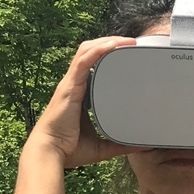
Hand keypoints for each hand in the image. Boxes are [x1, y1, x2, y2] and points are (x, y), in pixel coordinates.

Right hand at [26, 36, 141, 168]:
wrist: (51, 153)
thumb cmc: (70, 149)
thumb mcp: (103, 146)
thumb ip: (121, 143)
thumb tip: (143, 145)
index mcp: (81, 95)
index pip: (93, 67)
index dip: (107, 57)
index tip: (127, 56)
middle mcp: (74, 85)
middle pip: (90, 53)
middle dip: (109, 43)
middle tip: (131, 44)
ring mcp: (71, 83)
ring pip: (87, 51)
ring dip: (107, 42)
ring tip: (127, 40)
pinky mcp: (69, 86)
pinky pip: (83, 60)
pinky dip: (99, 50)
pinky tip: (114, 44)